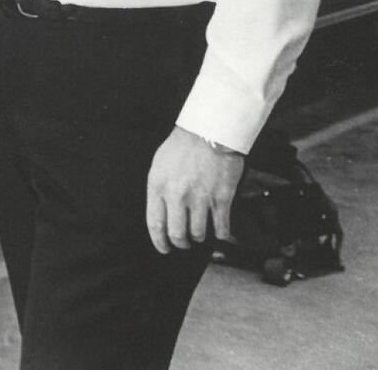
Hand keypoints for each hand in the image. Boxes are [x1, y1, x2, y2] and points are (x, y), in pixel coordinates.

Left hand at [145, 126, 244, 253]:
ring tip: (200, 233)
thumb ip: (159, 188)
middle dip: (180, 243)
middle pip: (177, 233)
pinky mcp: (222, 198)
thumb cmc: (183, 145)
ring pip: (198, 233)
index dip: (159, 241)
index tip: (164, 248)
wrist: (210, 130)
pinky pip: (221, 227)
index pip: (155, 224)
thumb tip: (161, 211)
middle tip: (183, 243)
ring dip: (199, 237)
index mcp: (158, 186)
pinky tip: (220, 233)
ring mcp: (200, 198)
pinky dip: (221, 234)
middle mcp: (177, 195)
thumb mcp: (159, 164)